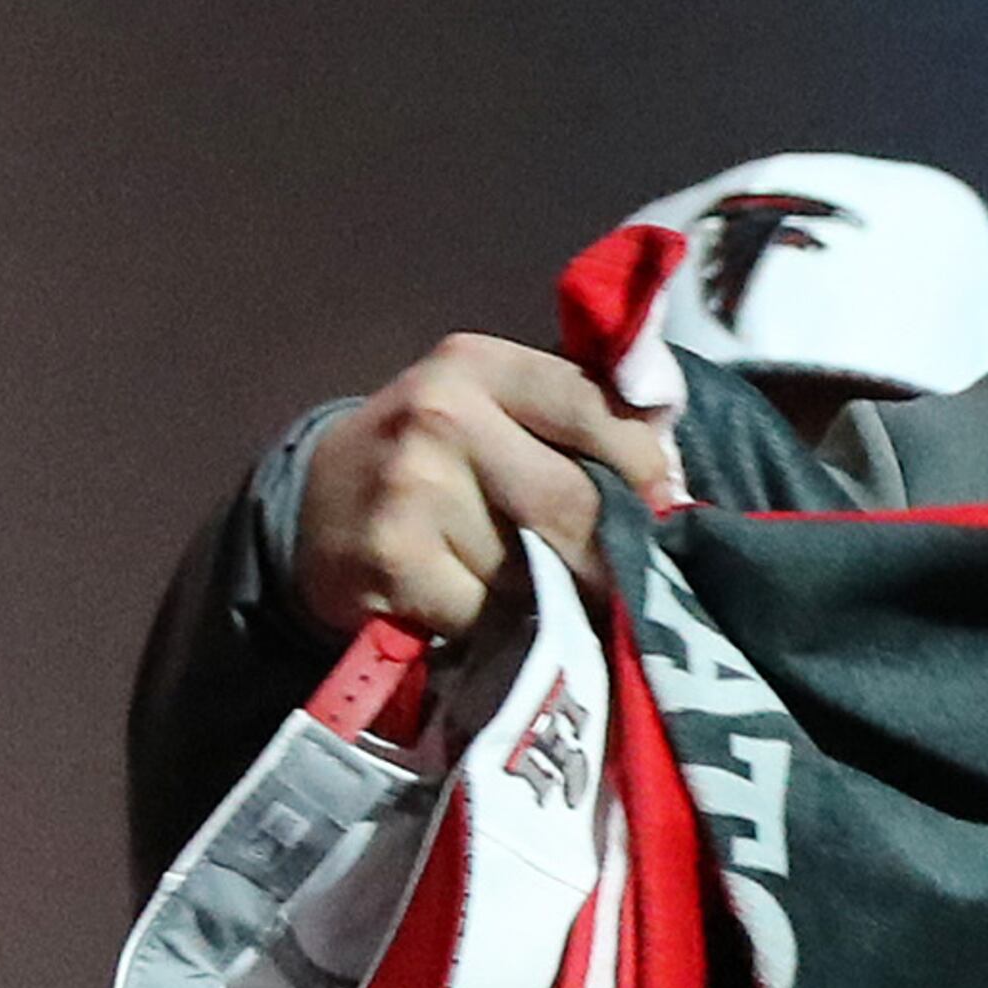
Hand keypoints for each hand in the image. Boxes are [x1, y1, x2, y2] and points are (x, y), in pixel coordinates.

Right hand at [293, 333, 675, 636]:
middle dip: (615, 549)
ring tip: (544, 588)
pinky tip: (483, 609)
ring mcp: (411, 490)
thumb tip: (673, 469)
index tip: (667, 506)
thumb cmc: (433, 456)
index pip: (596, 409)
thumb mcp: (491, 404)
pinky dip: (501, 623)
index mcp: (477, 364)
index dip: (646, 467)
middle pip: (575, 499)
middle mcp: (441, 415)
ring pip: (536, 565)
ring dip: (557, 591)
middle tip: (636, 575)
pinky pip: (489, 612)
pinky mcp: (392, 564)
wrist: (314, 506)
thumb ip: (576, 415)